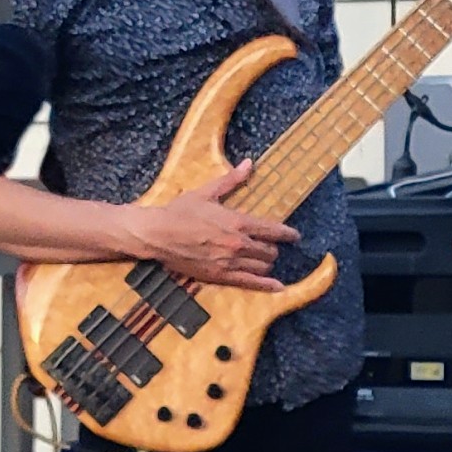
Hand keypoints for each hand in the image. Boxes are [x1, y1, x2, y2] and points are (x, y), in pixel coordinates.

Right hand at [127, 161, 299, 289]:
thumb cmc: (181, 211)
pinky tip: (278, 287)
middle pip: (270, 250)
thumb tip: (249, 163)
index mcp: (239, 222)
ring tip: (263, 260)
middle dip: (273, 248)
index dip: (288, 234)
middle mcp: (238, 243)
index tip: (295, 236)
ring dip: (266, 263)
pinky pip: (249, 282)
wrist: (156, 235)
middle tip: (269, 246)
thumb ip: (232, 180)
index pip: (274, 230)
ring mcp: (229, 262)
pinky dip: (266, 285)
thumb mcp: (208, 192)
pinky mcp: (219, 276)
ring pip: (262, 266)